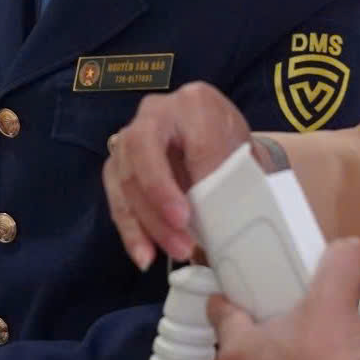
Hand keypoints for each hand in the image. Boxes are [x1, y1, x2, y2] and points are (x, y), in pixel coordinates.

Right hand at [103, 82, 253, 267]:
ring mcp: (130, 136)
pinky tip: (144, 255)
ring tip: (165, 255)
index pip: (189, 140)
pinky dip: (131, 230)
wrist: (221, 148)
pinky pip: (117, 197)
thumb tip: (221, 220)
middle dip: (158, 203)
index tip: (191, 217)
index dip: (190, 179)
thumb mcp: (242, 159)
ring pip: (125, 179)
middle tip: (182, 242)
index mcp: (195, 103)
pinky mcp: (117, 164)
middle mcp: (155, 112)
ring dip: (145, 224)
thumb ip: (231, 180)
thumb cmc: (232, 152)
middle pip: (142, 153)